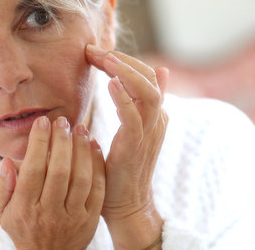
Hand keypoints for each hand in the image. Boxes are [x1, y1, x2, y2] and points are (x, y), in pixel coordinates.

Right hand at [0, 116, 105, 249]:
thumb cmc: (23, 226)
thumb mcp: (3, 212)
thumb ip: (1, 187)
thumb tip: (6, 162)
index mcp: (25, 208)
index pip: (32, 170)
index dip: (38, 143)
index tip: (42, 122)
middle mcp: (49, 212)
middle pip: (58, 171)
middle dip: (61, 141)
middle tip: (62, 121)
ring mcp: (72, 216)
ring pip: (80, 178)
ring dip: (81, 149)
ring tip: (80, 128)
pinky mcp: (91, 218)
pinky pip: (97, 188)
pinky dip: (97, 165)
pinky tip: (94, 145)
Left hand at [86, 44, 168, 249]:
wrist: (126, 203)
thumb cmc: (123, 167)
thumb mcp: (133, 129)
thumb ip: (139, 102)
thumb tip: (160, 72)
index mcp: (154, 113)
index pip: (145, 75)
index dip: (123, 60)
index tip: (95, 52)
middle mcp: (156, 118)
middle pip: (148, 78)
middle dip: (121, 60)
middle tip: (94, 50)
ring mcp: (149, 131)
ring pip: (147, 92)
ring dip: (125, 72)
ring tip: (104, 58)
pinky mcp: (137, 145)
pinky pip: (134, 117)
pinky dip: (124, 98)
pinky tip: (110, 83)